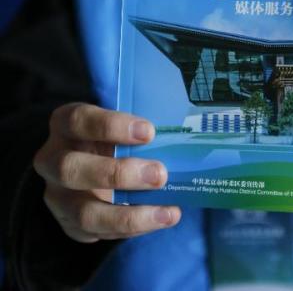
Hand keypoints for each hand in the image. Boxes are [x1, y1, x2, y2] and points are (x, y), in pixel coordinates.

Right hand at [33, 103, 180, 242]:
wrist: (92, 161)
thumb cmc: (112, 135)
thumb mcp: (118, 123)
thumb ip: (136, 129)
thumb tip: (181, 136)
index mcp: (64, 124)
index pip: (78, 120)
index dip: (111, 125)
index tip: (149, 132)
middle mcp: (52, 160)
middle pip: (72, 169)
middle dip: (118, 174)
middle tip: (160, 174)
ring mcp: (57, 196)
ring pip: (83, 212)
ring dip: (129, 215)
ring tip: (167, 212)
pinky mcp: (68, 223)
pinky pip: (97, 233)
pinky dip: (132, 229)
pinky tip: (158, 219)